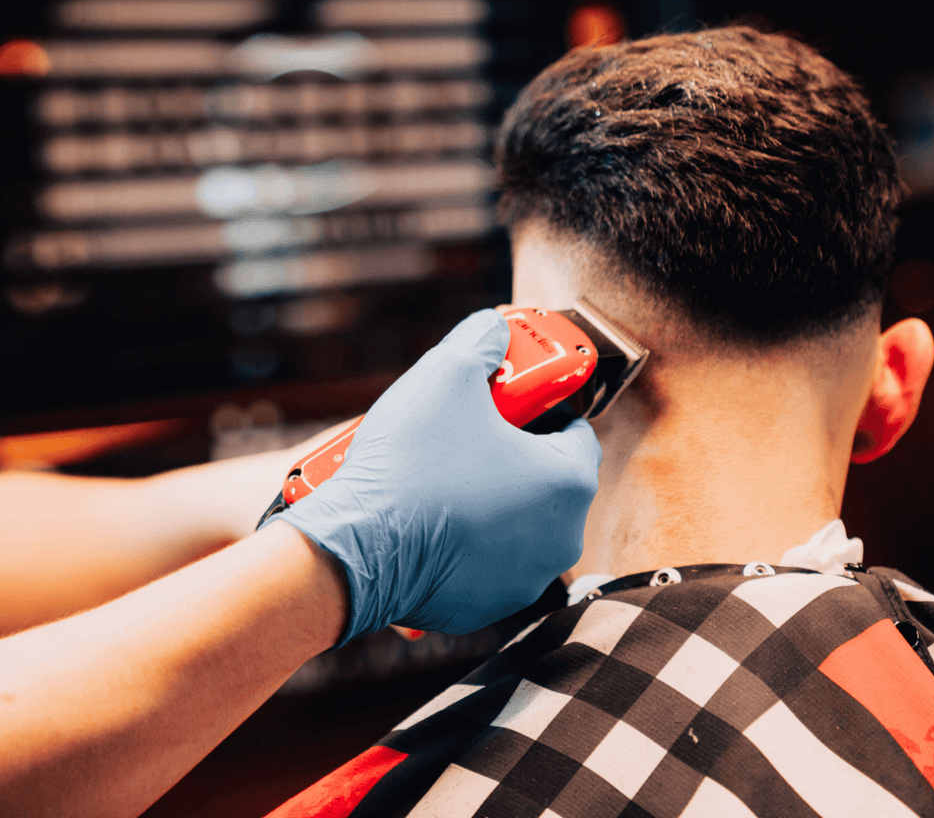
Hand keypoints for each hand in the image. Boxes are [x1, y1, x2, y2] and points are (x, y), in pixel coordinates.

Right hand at [272, 309, 601, 642]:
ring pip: (517, 522)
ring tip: (445, 471)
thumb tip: (492, 328)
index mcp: (569, 481)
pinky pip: (486, 560)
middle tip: (471, 430)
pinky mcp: (487, 607)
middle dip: (514, 451)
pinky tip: (431, 515)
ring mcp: (526, 578)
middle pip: (547, 478)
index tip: (510, 398)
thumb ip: (481, 341)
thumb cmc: (411, 463)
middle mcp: (561, 537)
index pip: (576, 430)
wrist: (357, 547)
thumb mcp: (446, 373)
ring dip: (491, 495)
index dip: (541, 405)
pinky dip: (466, 538)